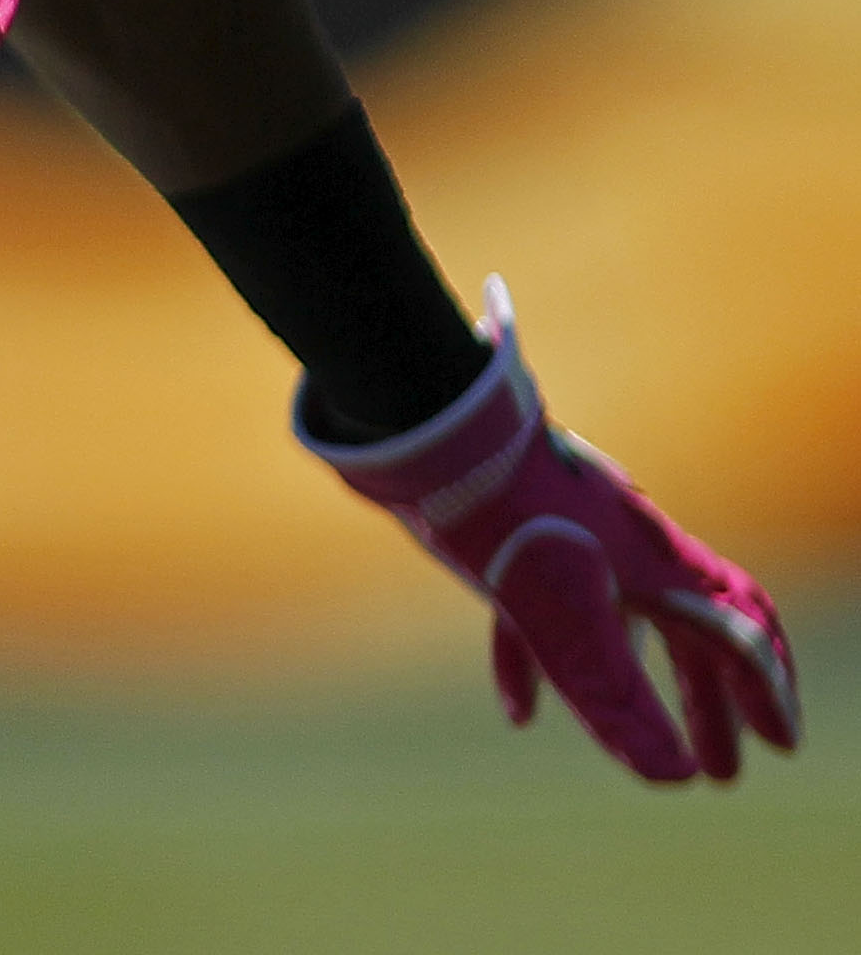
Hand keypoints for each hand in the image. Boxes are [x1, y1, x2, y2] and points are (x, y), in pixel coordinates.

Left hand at [300, 279, 799, 783]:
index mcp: (654, 559)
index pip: (736, 624)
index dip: (764, 686)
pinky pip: (542, 609)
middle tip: (722, 770)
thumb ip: (615, 695)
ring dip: (636, 686)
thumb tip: (673, 778)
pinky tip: (520, 713)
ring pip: (619, 622)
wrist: (426, 426)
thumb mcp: (562, 615)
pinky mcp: (517, 533)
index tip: (777, 743)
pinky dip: (542, 663)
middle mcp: (624, 542)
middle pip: (687, 630)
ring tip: (644, 748)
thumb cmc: (502, 512)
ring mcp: (570, 535)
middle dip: (708, 703)